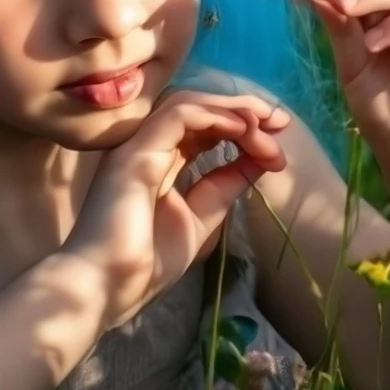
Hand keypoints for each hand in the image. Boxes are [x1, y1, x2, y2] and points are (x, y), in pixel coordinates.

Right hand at [62, 92, 290, 330]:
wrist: (107, 287)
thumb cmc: (146, 263)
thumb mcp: (201, 218)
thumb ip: (225, 186)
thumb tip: (259, 160)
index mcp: (157, 161)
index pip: (200, 128)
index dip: (240, 126)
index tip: (277, 143)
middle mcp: (144, 145)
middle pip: (197, 108)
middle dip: (243, 110)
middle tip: (282, 123)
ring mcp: (136, 144)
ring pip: (188, 103)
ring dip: (233, 110)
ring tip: (267, 127)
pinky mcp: (136, 149)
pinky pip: (179, 115)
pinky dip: (215, 115)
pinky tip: (243, 129)